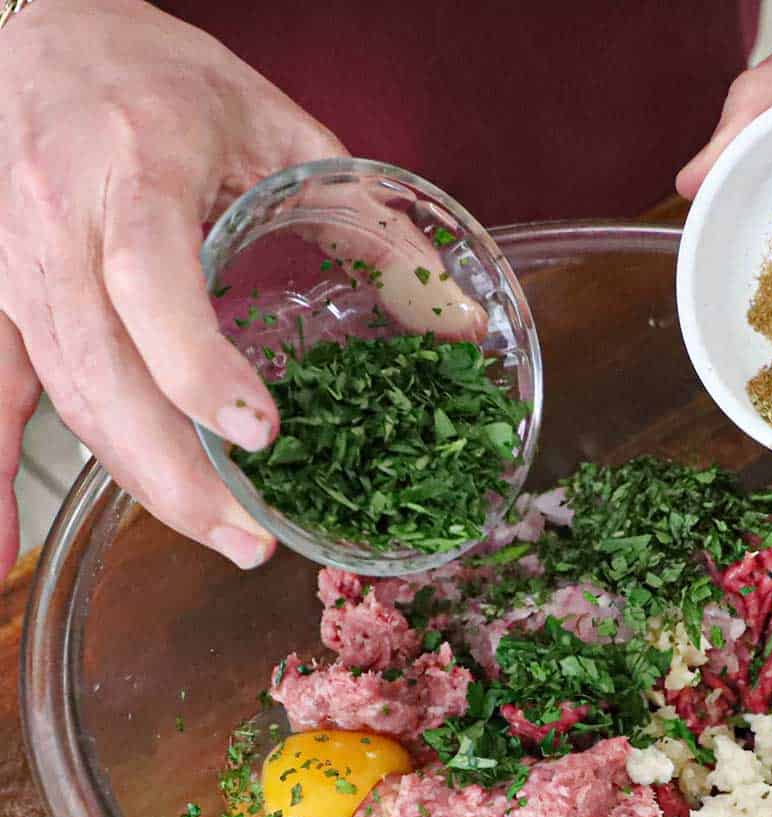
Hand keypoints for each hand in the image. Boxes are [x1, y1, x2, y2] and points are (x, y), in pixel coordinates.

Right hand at [0, 0, 481, 577]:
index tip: (262, 433)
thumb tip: (455, 324)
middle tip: (255, 538)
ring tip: (219, 534)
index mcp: (132, 169)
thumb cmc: (156, 74)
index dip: (198, 365)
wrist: (33, 25)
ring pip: (68, 397)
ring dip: (140, 482)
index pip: (150, 281)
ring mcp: (12, 265)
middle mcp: (58, 223)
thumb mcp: (274, 124)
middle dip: (180, 473)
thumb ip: (366, 223)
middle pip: (104, 373)